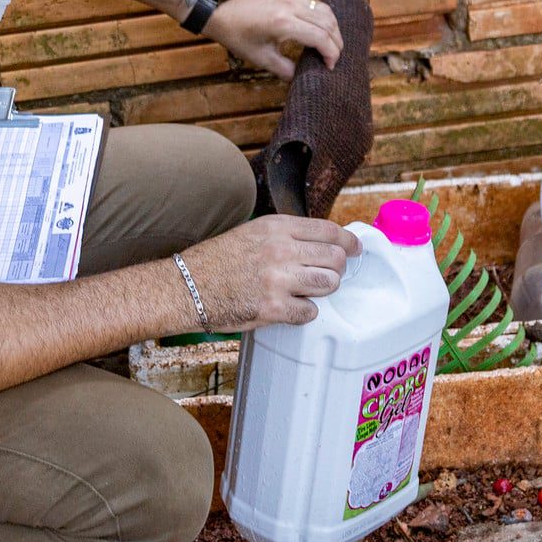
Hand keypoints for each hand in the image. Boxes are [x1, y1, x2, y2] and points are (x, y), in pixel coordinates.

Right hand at [176, 215, 360, 332]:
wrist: (186, 287)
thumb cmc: (216, 261)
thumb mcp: (252, 233)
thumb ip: (286, 236)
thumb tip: (321, 244)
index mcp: (276, 228)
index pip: (329, 231)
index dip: (349, 241)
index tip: (355, 248)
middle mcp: (280, 250)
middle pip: (335, 258)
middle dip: (336, 269)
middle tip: (327, 275)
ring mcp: (278, 280)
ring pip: (329, 284)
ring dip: (323, 290)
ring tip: (306, 291)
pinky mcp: (273, 308)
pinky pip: (310, 312)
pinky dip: (304, 313)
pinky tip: (290, 308)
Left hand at [202, 0, 343, 78]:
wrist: (217, 9)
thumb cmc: (235, 35)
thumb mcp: (259, 57)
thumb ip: (284, 68)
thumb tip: (301, 77)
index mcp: (283, 23)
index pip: (320, 37)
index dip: (331, 53)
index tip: (330, 66)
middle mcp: (290, 5)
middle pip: (327, 21)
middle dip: (336, 41)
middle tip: (335, 57)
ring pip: (323, 9)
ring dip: (332, 27)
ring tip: (331, 43)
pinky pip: (312, 3)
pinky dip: (321, 17)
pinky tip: (319, 29)